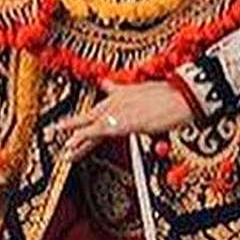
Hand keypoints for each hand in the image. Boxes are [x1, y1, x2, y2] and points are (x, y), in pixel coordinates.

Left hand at [49, 81, 194, 162]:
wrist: (181, 97)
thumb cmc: (175, 98)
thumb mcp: (156, 99)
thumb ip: (146, 108)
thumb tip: (144, 122)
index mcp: (127, 92)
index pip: (106, 98)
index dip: (94, 106)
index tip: (82, 111)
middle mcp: (118, 99)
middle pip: (91, 114)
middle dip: (74, 124)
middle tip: (58, 129)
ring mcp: (117, 109)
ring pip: (89, 124)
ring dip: (75, 137)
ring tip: (63, 147)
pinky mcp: (120, 121)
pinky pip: (95, 131)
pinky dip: (82, 139)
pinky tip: (71, 146)